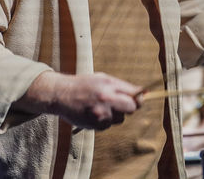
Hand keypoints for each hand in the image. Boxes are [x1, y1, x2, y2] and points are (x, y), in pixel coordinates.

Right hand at [20, 71, 141, 129]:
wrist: (61, 94)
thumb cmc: (84, 85)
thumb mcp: (102, 79)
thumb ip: (121, 86)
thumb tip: (142, 93)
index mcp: (109, 84)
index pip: (134, 94)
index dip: (139, 97)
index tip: (139, 98)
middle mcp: (106, 98)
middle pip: (131, 108)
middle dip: (129, 107)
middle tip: (120, 104)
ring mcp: (101, 113)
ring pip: (119, 118)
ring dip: (114, 114)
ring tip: (100, 106)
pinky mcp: (95, 125)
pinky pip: (107, 125)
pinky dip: (104, 121)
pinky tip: (93, 113)